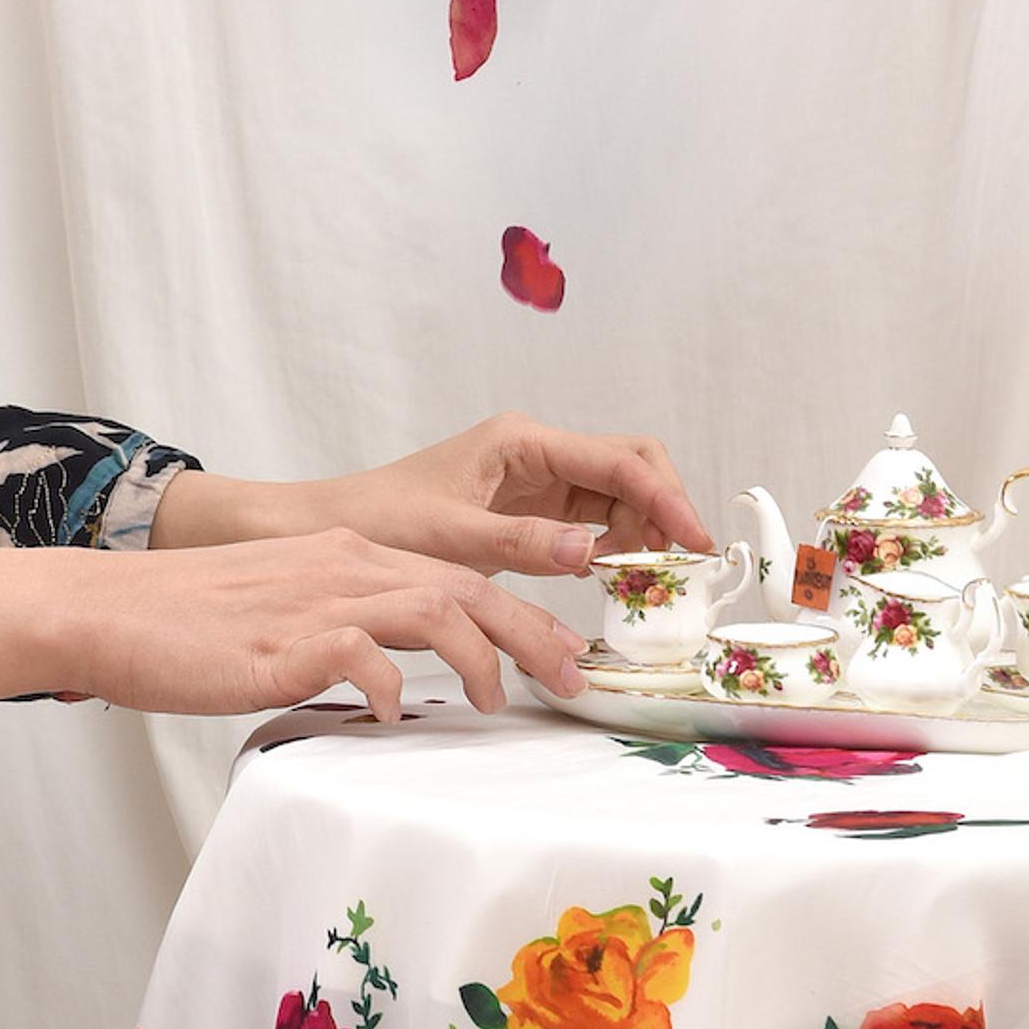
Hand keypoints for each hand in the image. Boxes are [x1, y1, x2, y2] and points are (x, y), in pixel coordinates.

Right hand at [0, 530, 591, 733]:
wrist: (111, 611)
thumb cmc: (192, 625)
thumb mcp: (286, 610)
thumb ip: (345, 628)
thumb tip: (392, 676)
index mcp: (352, 555)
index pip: (460, 574)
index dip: (523, 611)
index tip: (566, 652)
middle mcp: (347, 565)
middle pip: (469, 587)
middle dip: (534, 630)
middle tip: (575, 678)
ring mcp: (319, 599)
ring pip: (435, 610)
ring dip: (483, 656)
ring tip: (506, 700)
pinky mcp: (287, 639)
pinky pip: (365, 659)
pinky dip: (394, 687)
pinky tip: (399, 716)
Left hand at [153, 413, 706, 580]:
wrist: (333, 530)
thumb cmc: (380, 521)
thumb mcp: (451, 537)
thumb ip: (523, 543)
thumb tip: (592, 550)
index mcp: (523, 441)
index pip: (621, 459)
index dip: (668, 498)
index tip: (695, 543)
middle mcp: (539, 453)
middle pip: (633, 468)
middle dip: (666, 511)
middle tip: (682, 570)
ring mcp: (539, 483)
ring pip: (621, 499)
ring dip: (645, 537)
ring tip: (652, 587)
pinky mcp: (532, 515)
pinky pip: (595, 526)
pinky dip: (617, 552)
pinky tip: (618, 585)